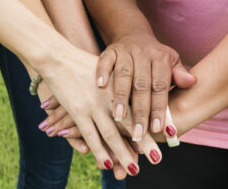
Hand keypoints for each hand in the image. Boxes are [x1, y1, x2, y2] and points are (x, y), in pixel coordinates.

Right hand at [38, 46, 161, 175]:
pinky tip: (106, 164)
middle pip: (130, 121)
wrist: (57, 57)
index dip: (156, 118)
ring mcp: (93, 104)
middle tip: (157, 158)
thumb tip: (167, 84)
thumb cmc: (86, 62)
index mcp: (121, 82)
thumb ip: (130, 77)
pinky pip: (90, 135)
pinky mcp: (77, 111)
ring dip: (122, 153)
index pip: (142, 102)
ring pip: (111, 133)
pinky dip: (98, 151)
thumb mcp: (113, 64)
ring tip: (133, 170)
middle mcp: (110, 94)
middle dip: (144, 141)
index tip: (170, 132)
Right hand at [95, 34, 195, 140]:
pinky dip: (102, 73)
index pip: (160, 86)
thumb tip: (192, 82)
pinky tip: (99, 88)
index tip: (158, 129)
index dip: (159, 108)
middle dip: (140, 111)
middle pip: (141, 85)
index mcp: (161, 58)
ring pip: (122, 75)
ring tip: (118, 118)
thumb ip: (179, 75)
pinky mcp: (110, 50)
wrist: (135, 35)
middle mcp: (143, 53)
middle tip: (138, 133)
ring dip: (120, 97)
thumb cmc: (155, 58)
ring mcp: (125, 51)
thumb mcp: (171, 63)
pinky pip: (105, 61)